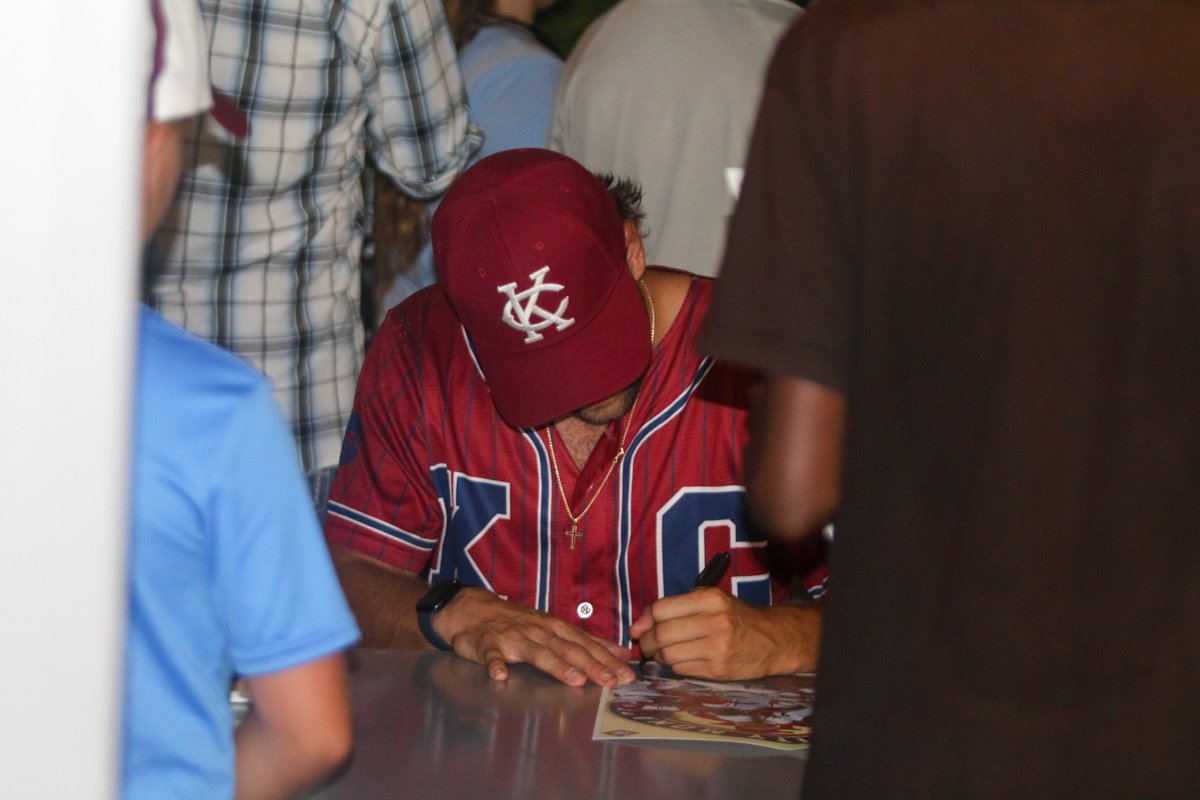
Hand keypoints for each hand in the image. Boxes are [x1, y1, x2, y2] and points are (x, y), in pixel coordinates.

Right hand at [436, 588, 635, 687]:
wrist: (473, 609)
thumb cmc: (518, 622)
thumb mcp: (554, 628)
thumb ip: (586, 642)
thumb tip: (621, 653)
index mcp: (556, 628)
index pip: (587, 644)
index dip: (607, 660)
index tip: (626, 675)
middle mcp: (539, 631)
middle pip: (568, 649)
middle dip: (592, 665)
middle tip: (611, 681)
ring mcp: (513, 637)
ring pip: (537, 652)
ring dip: (556, 665)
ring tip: (573, 679)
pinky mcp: (487, 644)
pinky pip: (491, 655)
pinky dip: (496, 664)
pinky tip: (500, 674)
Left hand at [629, 588, 821, 679]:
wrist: (773, 640)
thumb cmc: (736, 617)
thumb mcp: (711, 601)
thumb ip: (676, 607)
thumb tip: (639, 625)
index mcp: (710, 599)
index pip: (662, 609)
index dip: (645, 620)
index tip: (640, 628)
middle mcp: (715, 622)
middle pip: (662, 634)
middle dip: (647, 642)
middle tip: (647, 644)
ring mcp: (718, 648)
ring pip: (669, 655)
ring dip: (659, 656)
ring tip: (662, 653)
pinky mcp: (719, 670)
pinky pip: (681, 669)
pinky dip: (674, 666)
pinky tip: (680, 660)